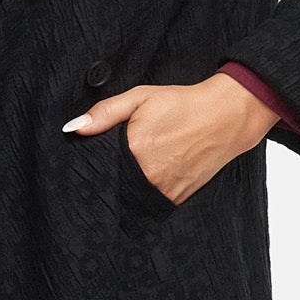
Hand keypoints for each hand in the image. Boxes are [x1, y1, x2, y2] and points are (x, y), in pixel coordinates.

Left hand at [63, 74, 278, 203]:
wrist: (226, 117)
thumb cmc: (183, 104)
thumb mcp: (140, 97)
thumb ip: (105, 113)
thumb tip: (73, 127)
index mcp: (133, 149)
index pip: (98, 167)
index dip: (94, 164)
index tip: (91, 161)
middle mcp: (147, 175)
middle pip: (113, 183)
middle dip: (110, 175)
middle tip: (117, 163)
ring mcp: (163, 190)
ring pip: (131, 196)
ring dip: (128, 187)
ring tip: (136, 168)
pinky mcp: (176, 199)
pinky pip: (151, 201)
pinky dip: (146, 192)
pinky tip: (152, 175)